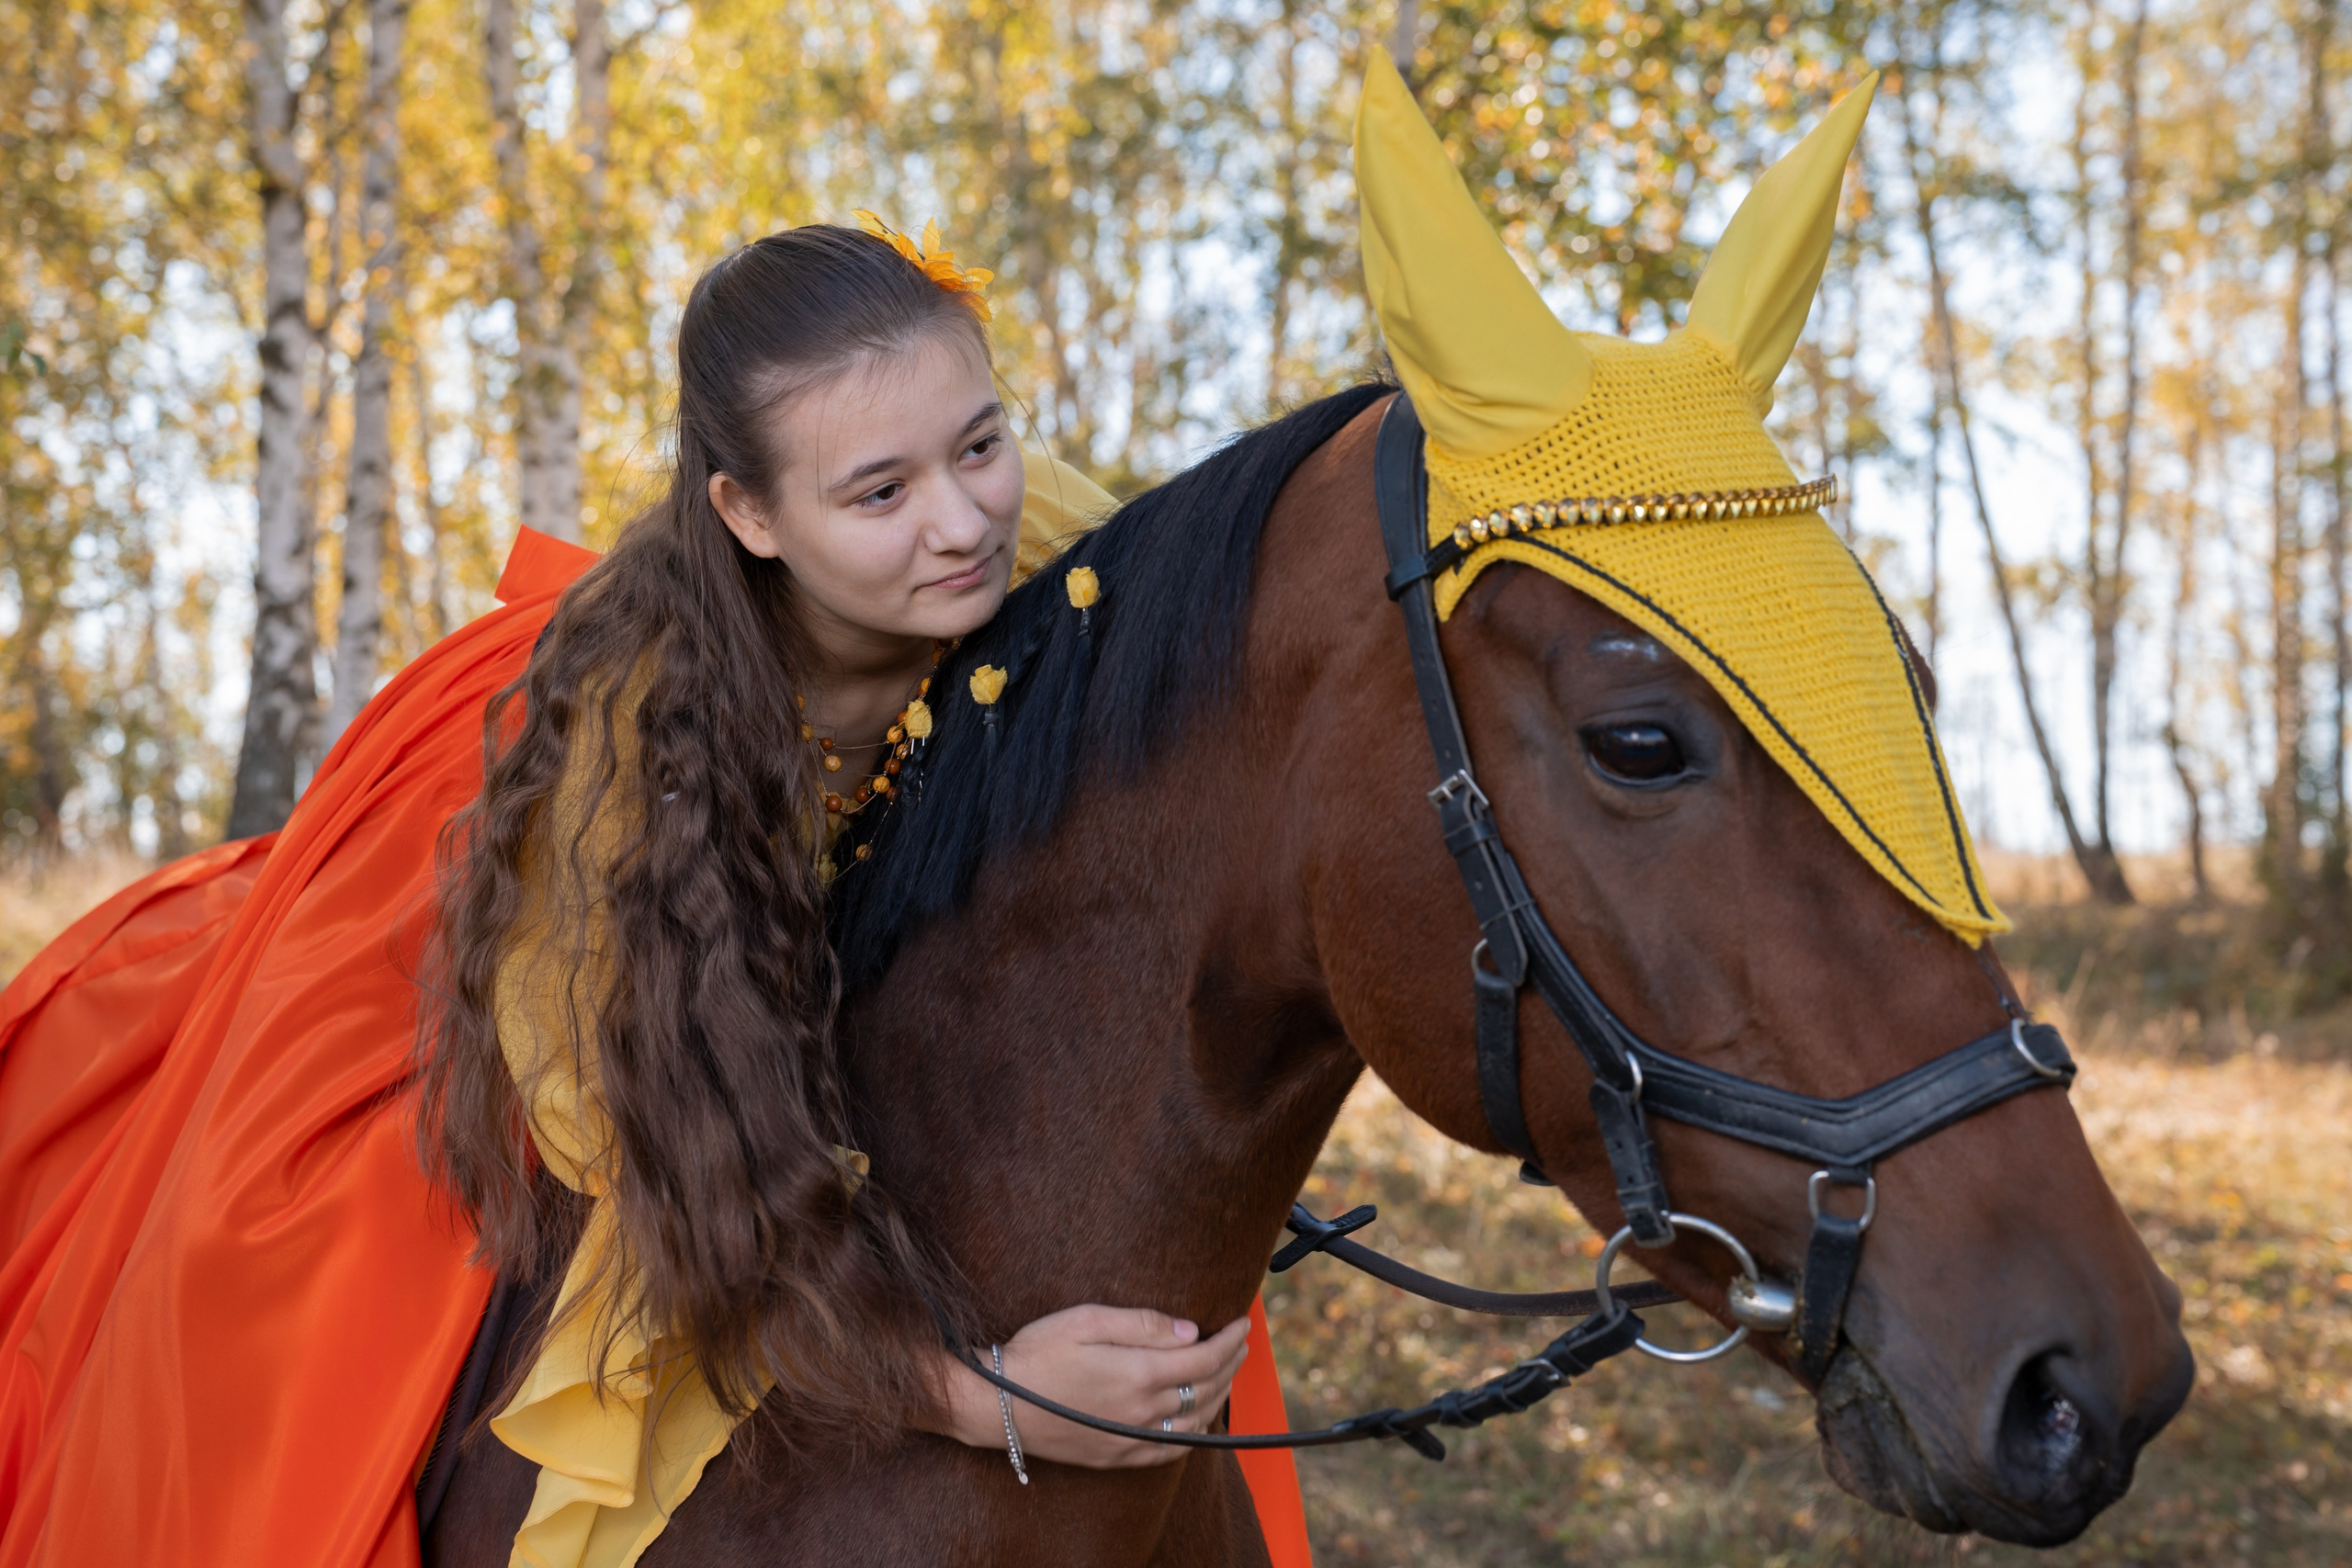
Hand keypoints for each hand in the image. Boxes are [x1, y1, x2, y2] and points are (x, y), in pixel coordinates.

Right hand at [933, 1303, 1251, 1468]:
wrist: (998, 1404)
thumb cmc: (1037, 1353)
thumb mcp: (1086, 1320)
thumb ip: (1142, 1324)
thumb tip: (1189, 1331)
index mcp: (1137, 1373)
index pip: (1203, 1358)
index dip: (1229, 1340)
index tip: (1243, 1322)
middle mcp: (1142, 1411)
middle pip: (1205, 1388)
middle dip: (1231, 1363)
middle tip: (1241, 1341)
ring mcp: (1131, 1438)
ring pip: (1194, 1420)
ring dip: (1219, 1394)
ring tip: (1227, 1372)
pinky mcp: (1118, 1455)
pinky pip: (1171, 1448)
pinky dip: (1195, 1431)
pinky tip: (1198, 1417)